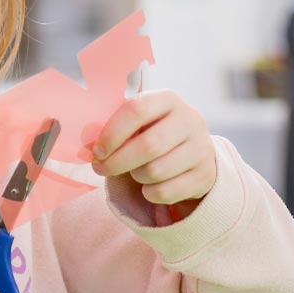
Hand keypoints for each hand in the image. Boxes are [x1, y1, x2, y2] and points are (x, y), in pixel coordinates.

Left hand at [92, 89, 217, 225]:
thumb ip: (115, 128)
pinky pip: (164, 192)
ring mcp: (201, 148)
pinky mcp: (205, 175)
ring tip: (134, 172)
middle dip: (117, 162)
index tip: (96, 150)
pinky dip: (149, 193)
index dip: (112, 133)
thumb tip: (87, 145)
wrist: (193, 153)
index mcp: (168, 99)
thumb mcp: (138, 123)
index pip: (137, 110)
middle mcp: (190, 119)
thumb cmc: (153, 133)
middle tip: (101, 168)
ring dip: (135, 176)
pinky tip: (150, 184)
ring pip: (155, 171)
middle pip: (148, 146)